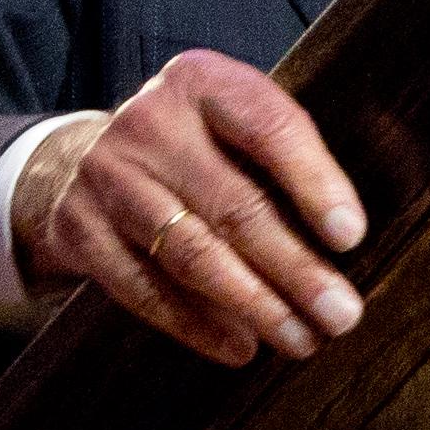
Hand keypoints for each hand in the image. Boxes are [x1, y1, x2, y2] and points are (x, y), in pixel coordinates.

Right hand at [10, 52, 370, 365]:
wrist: (82, 157)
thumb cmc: (194, 147)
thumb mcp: (234, 123)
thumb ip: (289, 157)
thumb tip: (350, 238)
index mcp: (202, 82)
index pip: (268, 128)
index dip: (315, 183)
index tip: (351, 237)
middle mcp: (150, 122)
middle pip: (234, 204)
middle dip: (295, 267)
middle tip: (340, 313)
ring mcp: (107, 175)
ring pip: (191, 253)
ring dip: (254, 305)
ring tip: (300, 339)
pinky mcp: (78, 228)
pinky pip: (144, 287)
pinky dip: (195, 325)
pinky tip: (239, 347)